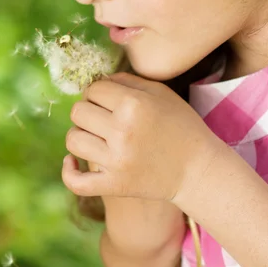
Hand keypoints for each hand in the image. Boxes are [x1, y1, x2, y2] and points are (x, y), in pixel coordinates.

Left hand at [61, 71, 222, 203]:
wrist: (199, 170)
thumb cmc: (180, 126)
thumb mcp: (160, 93)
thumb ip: (126, 81)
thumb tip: (97, 81)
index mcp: (133, 105)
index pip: (93, 89)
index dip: (98, 92)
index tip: (108, 101)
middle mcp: (122, 131)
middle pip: (78, 112)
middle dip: (88, 111)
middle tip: (103, 119)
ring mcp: (117, 161)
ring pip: (72, 139)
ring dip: (80, 135)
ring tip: (95, 137)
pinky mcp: (115, 185)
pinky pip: (76, 180)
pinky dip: (69, 170)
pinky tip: (72, 161)